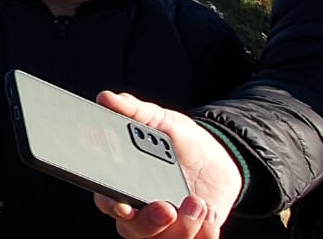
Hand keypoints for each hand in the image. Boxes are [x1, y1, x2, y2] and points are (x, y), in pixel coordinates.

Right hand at [92, 91, 240, 238]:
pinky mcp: (193, 232)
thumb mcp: (159, 120)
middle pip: (132, 230)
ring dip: (182, 228)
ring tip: (197, 203)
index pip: (107, 201)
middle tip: (166, 207)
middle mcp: (141, 210)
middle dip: (148, 224)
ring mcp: (167, 226)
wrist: (216, 155)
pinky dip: (202, 234)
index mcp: (123, 184)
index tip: (123, 204)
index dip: (111, 205)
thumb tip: (106, 97)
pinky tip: (207, 215)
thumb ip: (133, 110)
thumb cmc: (178, 140)